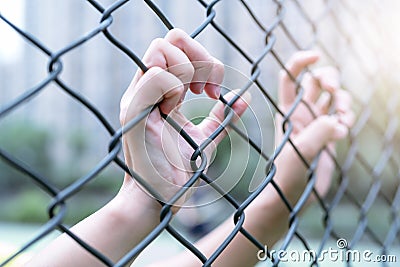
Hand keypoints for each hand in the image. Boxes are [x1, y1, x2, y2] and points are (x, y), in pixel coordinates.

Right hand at [119, 29, 249, 210]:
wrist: (158, 201)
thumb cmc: (176, 174)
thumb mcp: (203, 139)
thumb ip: (221, 117)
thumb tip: (245, 98)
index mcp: (160, 93)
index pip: (176, 47)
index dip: (202, 59)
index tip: (213, 91)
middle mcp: (146, 90)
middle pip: (168, 39)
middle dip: (199, 57)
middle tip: (208, 89)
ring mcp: (138, 98)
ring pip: (159, 50)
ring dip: (187, 72)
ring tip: (192, 98)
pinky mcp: (134, 113)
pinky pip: (154, 77)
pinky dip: (175, 88)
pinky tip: (176, 109)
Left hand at [274, 50, 354, 202]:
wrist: (291, 197)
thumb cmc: (286, 174)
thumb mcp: (300, 150)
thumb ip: (319, 131)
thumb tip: (338, 122)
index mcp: (288, 110)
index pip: (291, 76)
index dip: (301, 60)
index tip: (316, 54)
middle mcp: (302, 113)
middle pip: (317, 80)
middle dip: (330, 78)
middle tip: (333, 91)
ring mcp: (316, 123)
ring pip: (333, 97)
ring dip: (343, 100)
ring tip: (342, 118)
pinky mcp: (328, 135)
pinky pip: (341, 116)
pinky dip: (346, 117)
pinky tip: (343, 129)